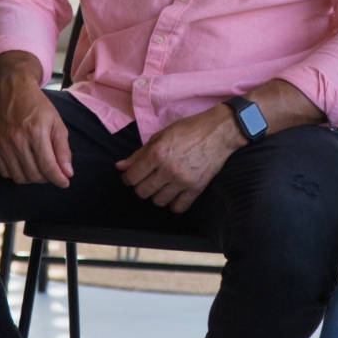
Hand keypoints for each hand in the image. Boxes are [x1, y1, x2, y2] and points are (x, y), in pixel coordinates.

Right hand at [0, 51, 73, 187]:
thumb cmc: (38, 106)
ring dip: (32, 178)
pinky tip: (24, 163)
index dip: (58, 179)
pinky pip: (6, 172)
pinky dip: (17, 173)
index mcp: (36, 132)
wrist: (13, 91)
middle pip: (34, 175)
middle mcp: (18, 140)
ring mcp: (3, 145)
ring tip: (39, 167)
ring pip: (19, 178)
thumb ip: (63, 149)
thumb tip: (68, 173)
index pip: (48, 167)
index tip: (65, 182)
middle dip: (47, 178)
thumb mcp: (57, 122)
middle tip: (52, 171)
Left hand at [115, 105, 244, 212]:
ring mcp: (183, 181)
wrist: (218, 132)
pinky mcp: (196, 189)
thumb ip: (139, 153)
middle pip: (143, 192)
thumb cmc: (189, 129)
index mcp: (157, 153)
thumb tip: (119, 167)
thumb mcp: (161, 135)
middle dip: (141, 186)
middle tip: (147, 179)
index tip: (132, 176)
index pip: (132, 177)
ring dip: (156, 194)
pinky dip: (173, 204)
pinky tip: (174, 193)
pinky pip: (178, 208)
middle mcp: (168, 169)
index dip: (128, 178)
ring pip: (158, 201)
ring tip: (162, 184)